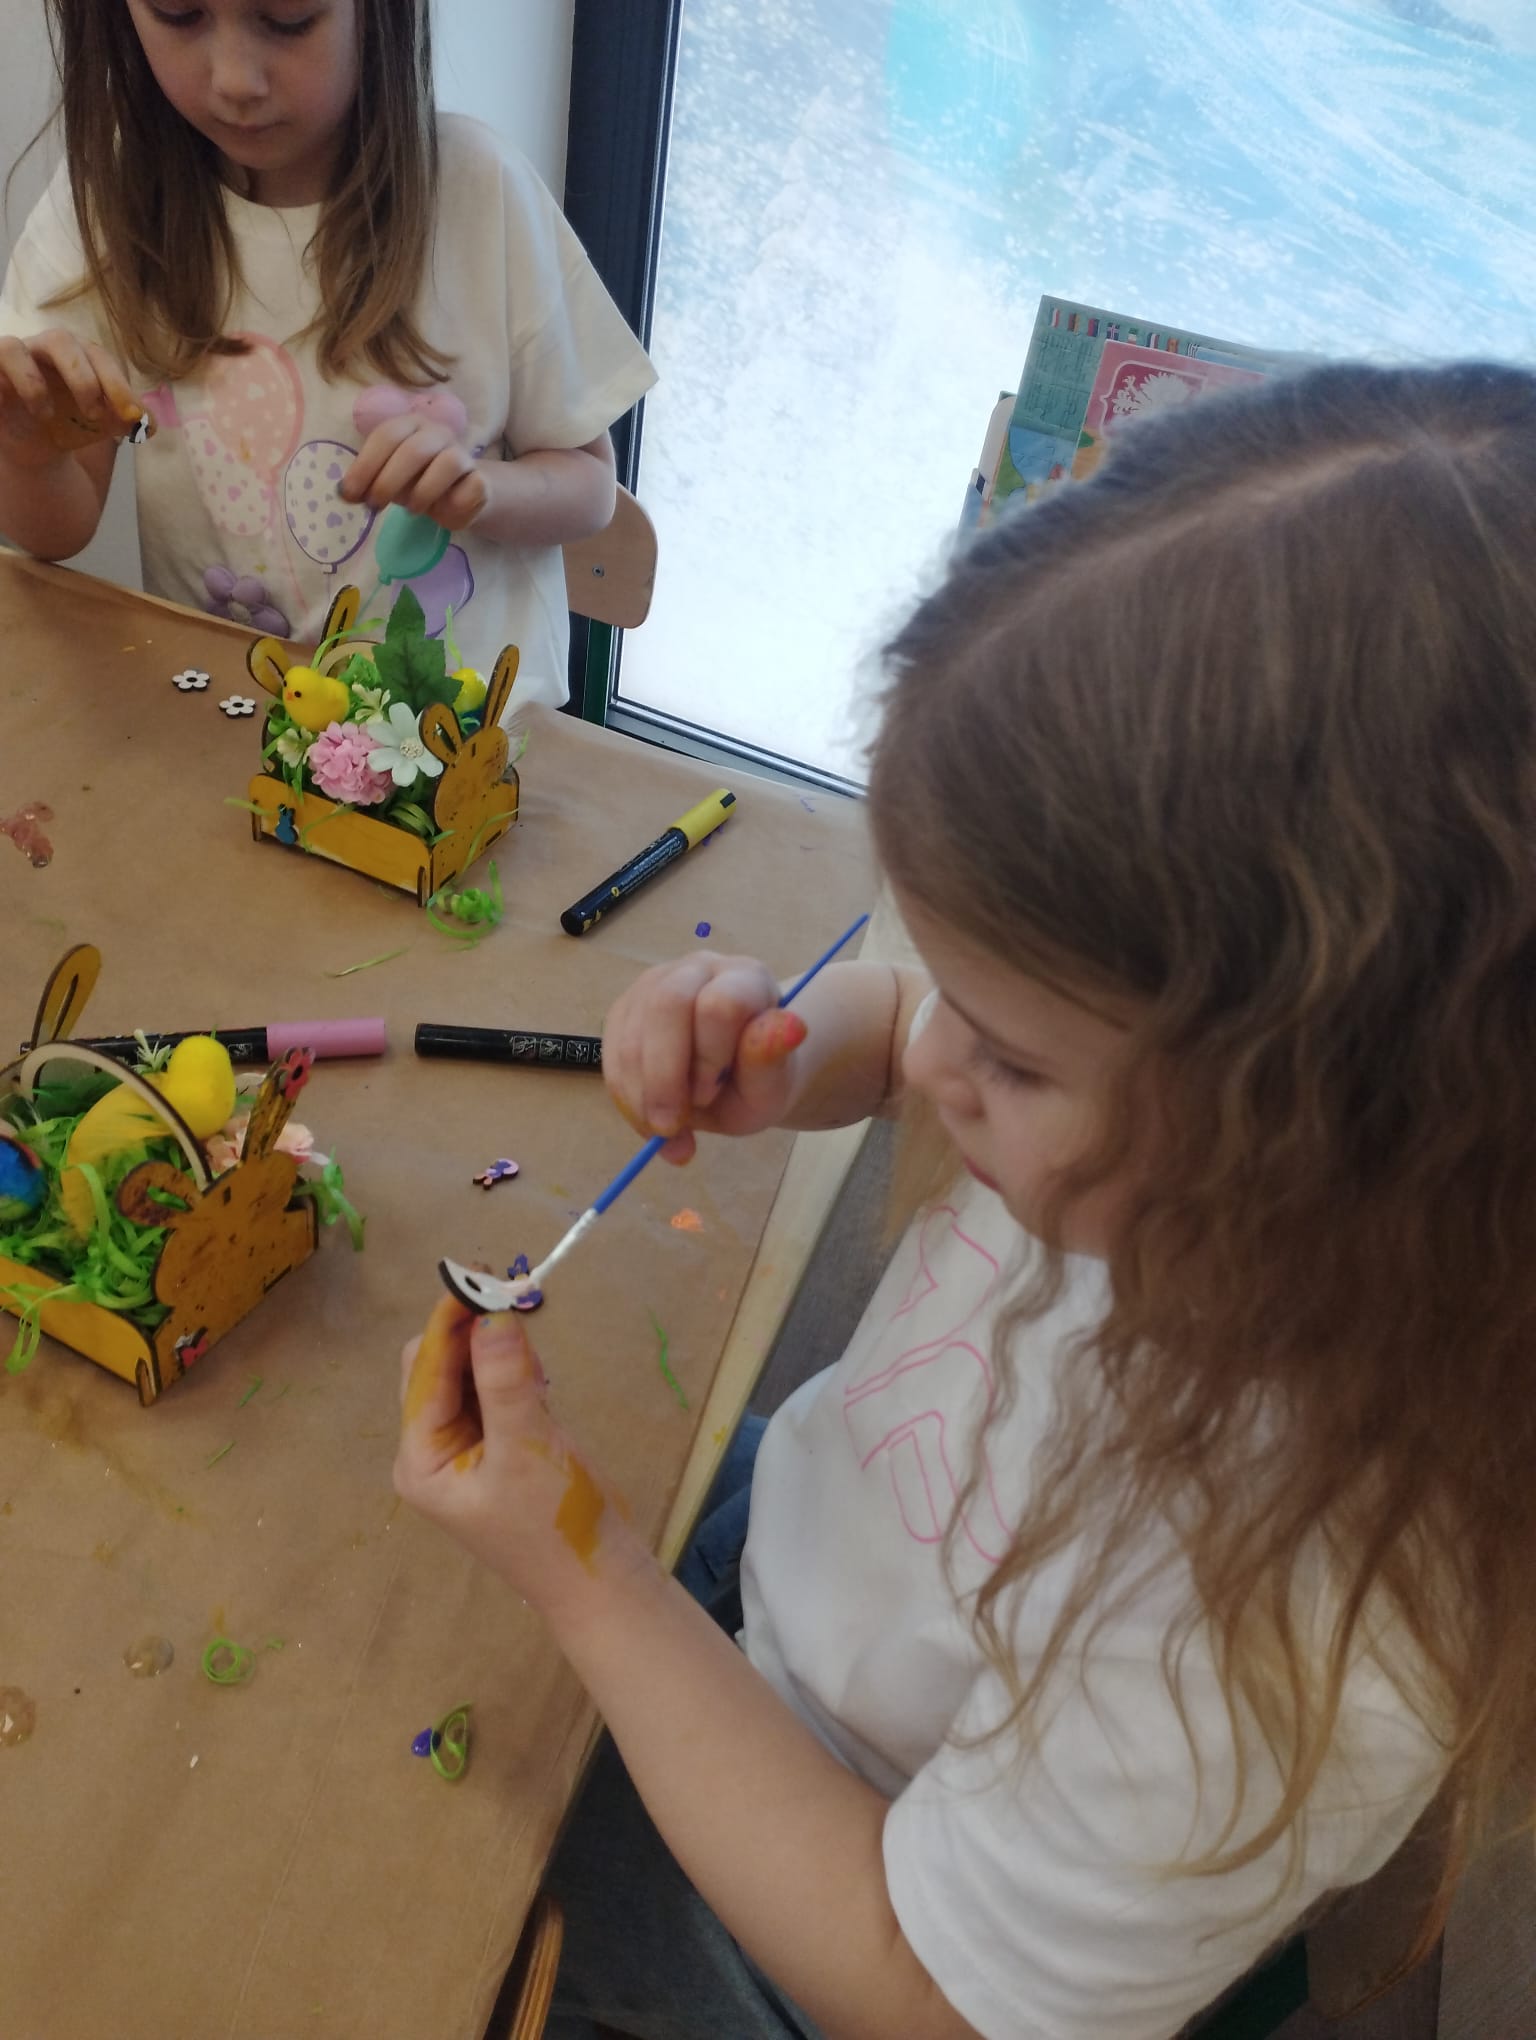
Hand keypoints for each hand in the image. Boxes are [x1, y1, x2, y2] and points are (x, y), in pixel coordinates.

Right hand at [0, 328, 141, 468]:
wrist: (36, 445)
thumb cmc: (72, 424)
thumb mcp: (103, 424)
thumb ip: (126, 420)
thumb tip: (149, 424)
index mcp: (79, 354)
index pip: (99, 356)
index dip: (117, 384)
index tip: (133, 417)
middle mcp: (44, 348)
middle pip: (61, 341)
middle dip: (82, 378)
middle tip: (93, 414)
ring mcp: (13, 359)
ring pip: (12, 348)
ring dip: (33, 384)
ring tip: (48, 417)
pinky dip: (3, 386)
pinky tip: (20, 411)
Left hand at [341, 413, 488, 529]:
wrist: (459, 496)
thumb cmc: (417, 483)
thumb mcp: (387, 480)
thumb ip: (367, 483)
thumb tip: (344, 493)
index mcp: (410, 425)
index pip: (386, 436)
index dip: (365, 465)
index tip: (350, 493)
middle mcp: (438, 432)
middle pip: (413, 450)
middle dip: (388, 481)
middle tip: (376, 505)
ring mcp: (463, 453)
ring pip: (447, 464)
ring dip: (422, 493)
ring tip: (412, 509)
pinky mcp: (481, 480)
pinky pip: (468, 490)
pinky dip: (451, 506)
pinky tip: (443, 511)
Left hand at [394, 1296, 642, 1614]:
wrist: (600, 1578)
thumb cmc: (553, 1524)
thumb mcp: (528, 1448)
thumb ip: (507, 1381)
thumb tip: (492, 1315)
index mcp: (421, 1458)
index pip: (425, 1371)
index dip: (449, 1320)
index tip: (478, 1273)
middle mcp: (432, 1451)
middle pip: (438, 1367)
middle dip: (470, 1329)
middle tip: (511, 1291)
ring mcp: (466, 1449)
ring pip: (467, 1375)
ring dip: (492, 1347)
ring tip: (525, 1329)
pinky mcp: (500, 1446)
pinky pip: (493, 1391)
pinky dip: (510, 1369)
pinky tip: (536, 1370)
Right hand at [602, 954, 806, 1164]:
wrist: (738, 1077)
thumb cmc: (758, 1078)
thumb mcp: (772, 1084)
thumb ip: (772, 1059)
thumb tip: (791, 1026)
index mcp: (745, 978)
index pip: (719, 1004)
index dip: (709, 1057)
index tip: (711, 1096)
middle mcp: (698, 969)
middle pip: (665, 1005)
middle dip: (663, 1076)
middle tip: (672, 1127)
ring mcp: (654, 984)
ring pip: (630, 1035)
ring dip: (641, 1096)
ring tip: (667, 1134)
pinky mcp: (625, 1010)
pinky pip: (611, 1054)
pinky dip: (627, 1098)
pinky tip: (650, 1123)